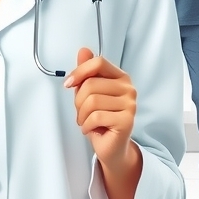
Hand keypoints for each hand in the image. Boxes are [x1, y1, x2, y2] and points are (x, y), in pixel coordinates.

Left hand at [63, 48, 137, 168]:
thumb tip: (83, 50)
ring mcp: (130, 105)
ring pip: (92, 102)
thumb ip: (87, 72)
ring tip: (86, 121)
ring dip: (81, 115)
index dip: (80, 72)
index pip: (98, 63)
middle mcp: (129, 89)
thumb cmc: (100, 119)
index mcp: (121, 77)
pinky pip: (95, 117)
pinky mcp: (126, 121)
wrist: (111, 147)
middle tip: (81, 112)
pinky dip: (86, 125)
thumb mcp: (89, 93)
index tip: (68, 84)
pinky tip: (90, 128)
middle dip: (78, 101)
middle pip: (91, 85)